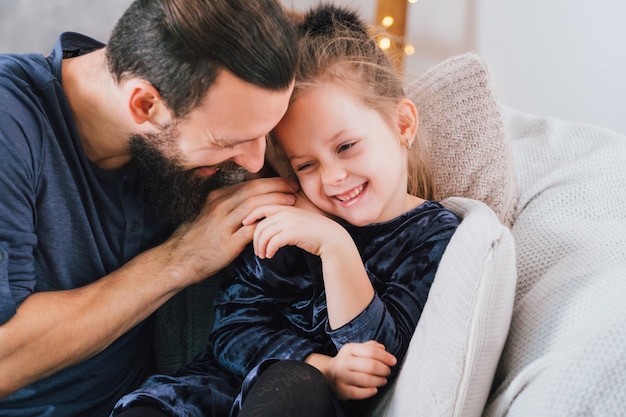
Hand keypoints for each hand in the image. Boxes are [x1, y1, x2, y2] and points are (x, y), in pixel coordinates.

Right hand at [165, 177, 295, 283]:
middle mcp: (219, 206)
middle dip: (277, 187)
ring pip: (255, 206)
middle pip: (254, 191)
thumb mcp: (207, 214)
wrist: (178, 260)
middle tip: (294, 186)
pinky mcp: (227, 243)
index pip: (248, 184)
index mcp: (217, 197)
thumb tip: (248, 201)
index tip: (285, 182)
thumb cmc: (195, 239)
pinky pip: (252, 230)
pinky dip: (268, 225)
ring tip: (292, 201)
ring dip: (276, 202)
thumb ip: (225, 205)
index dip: (270, 181)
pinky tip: (280, 225)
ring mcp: (223, 224)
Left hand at [244, 202, 345, 258]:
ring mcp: (289, 221)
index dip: (250, 215)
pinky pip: (272, 242)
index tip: (245, 223)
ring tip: (263, 255)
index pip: (261, 207)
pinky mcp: (292, 233)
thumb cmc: (315, 232)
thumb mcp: (297, 221)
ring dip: (261, 247)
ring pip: (264, 234)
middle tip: (257, 250)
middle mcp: (286, 211)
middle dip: (255, 239)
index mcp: (286, 207)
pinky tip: (270, 255)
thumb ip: (283, 220)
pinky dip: (269, 250)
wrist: (332, 238)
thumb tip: (268, 228)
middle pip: (260, 225)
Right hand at [326, 341, 396, 400]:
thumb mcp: (356, 349)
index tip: (393, 361)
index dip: (385, 357)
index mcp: (349, 349)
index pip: (371, 351)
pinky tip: (375, 389)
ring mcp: (341, 377)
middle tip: (387, 371)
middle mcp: (344, 362)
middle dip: (383, 369)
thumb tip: (382, 348)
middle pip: (370, 365)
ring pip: (366, 380)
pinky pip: (358, 393)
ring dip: (379, 381)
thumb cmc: (348, 361)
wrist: (328, 373)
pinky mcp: (341, 390)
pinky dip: (369, 392)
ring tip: (383, 380)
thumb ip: (370, 347)